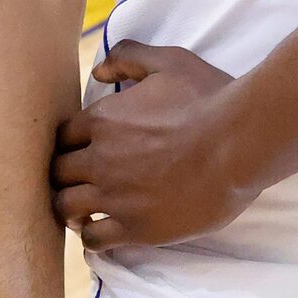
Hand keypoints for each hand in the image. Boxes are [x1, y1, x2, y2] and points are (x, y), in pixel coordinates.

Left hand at [50, 43, 246, 249]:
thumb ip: (129, 57)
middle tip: (80, 180)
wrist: (240, 144)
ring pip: (66, 207)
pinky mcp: (136, 228)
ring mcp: (115, 197)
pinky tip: (103, 230)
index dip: (70, 143)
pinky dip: (92, 235)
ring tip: (84, 209)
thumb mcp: (170, 62)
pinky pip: (94, 239)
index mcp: (103, 120)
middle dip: (66, 175)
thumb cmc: (209, 99)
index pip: (62, 137)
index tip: (81, 150)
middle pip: (57, 173)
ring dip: (71, 207)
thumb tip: (98, 72)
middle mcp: (100, 160)